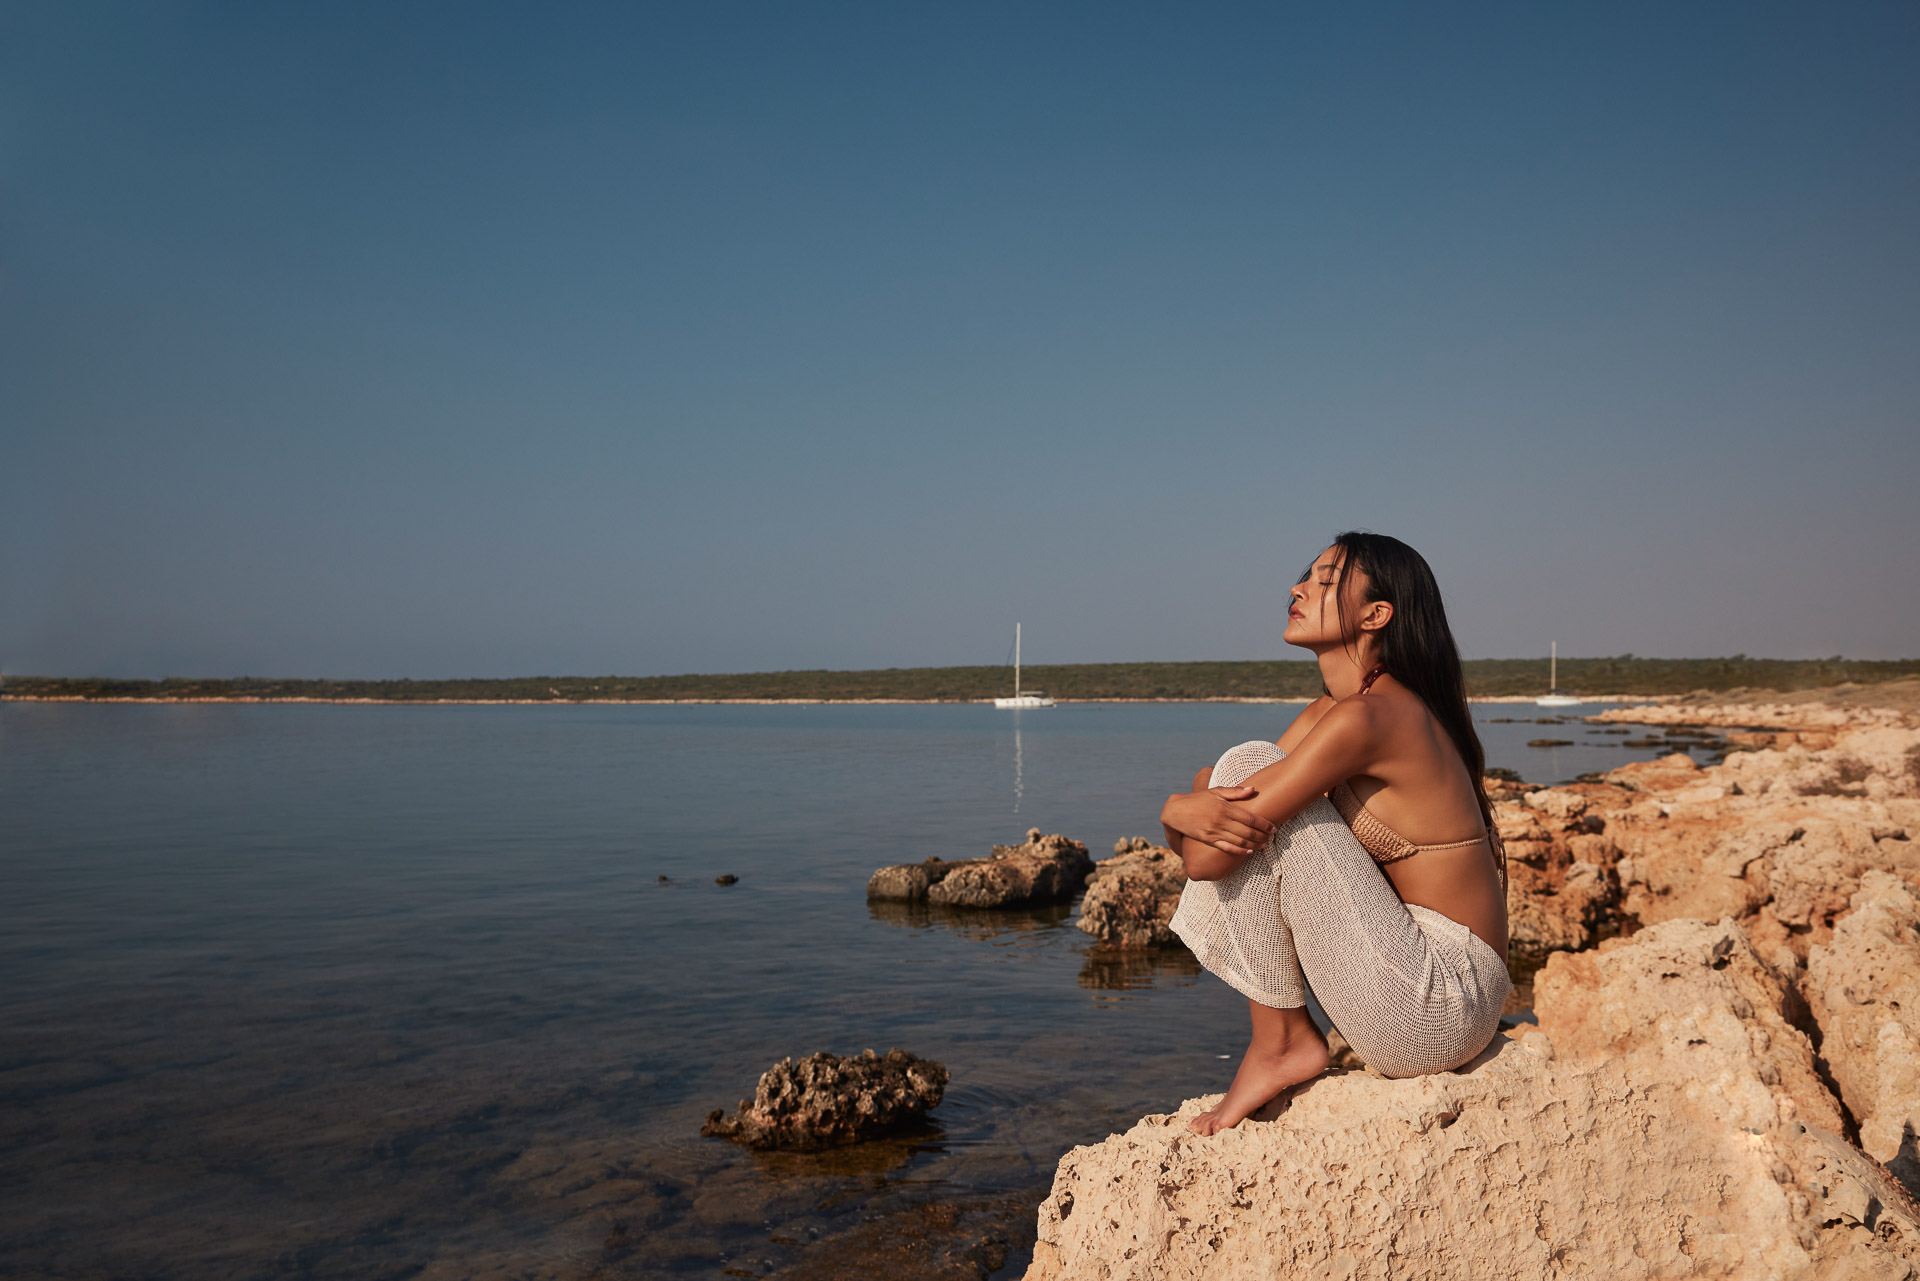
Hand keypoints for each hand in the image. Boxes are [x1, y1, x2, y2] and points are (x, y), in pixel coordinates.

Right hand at [1161, 786, 1276, 855]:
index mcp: (1224, 808)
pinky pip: (1227, 848)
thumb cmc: (1198, 799)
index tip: (1273, 827)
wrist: (1175, 811)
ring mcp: (1215, 832)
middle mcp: (1221, 821)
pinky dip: (1240, 851)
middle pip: (1247, 832)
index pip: (1249, 818)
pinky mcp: (1209, 840)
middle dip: (1262, 836)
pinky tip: (1249, 851)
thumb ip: (1235, 792)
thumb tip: (1253, 789)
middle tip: (1272, 837)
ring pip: (1240, 841)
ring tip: (1265, 844)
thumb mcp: (1215, 792)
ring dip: (1255, 844)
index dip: (1263, 824)